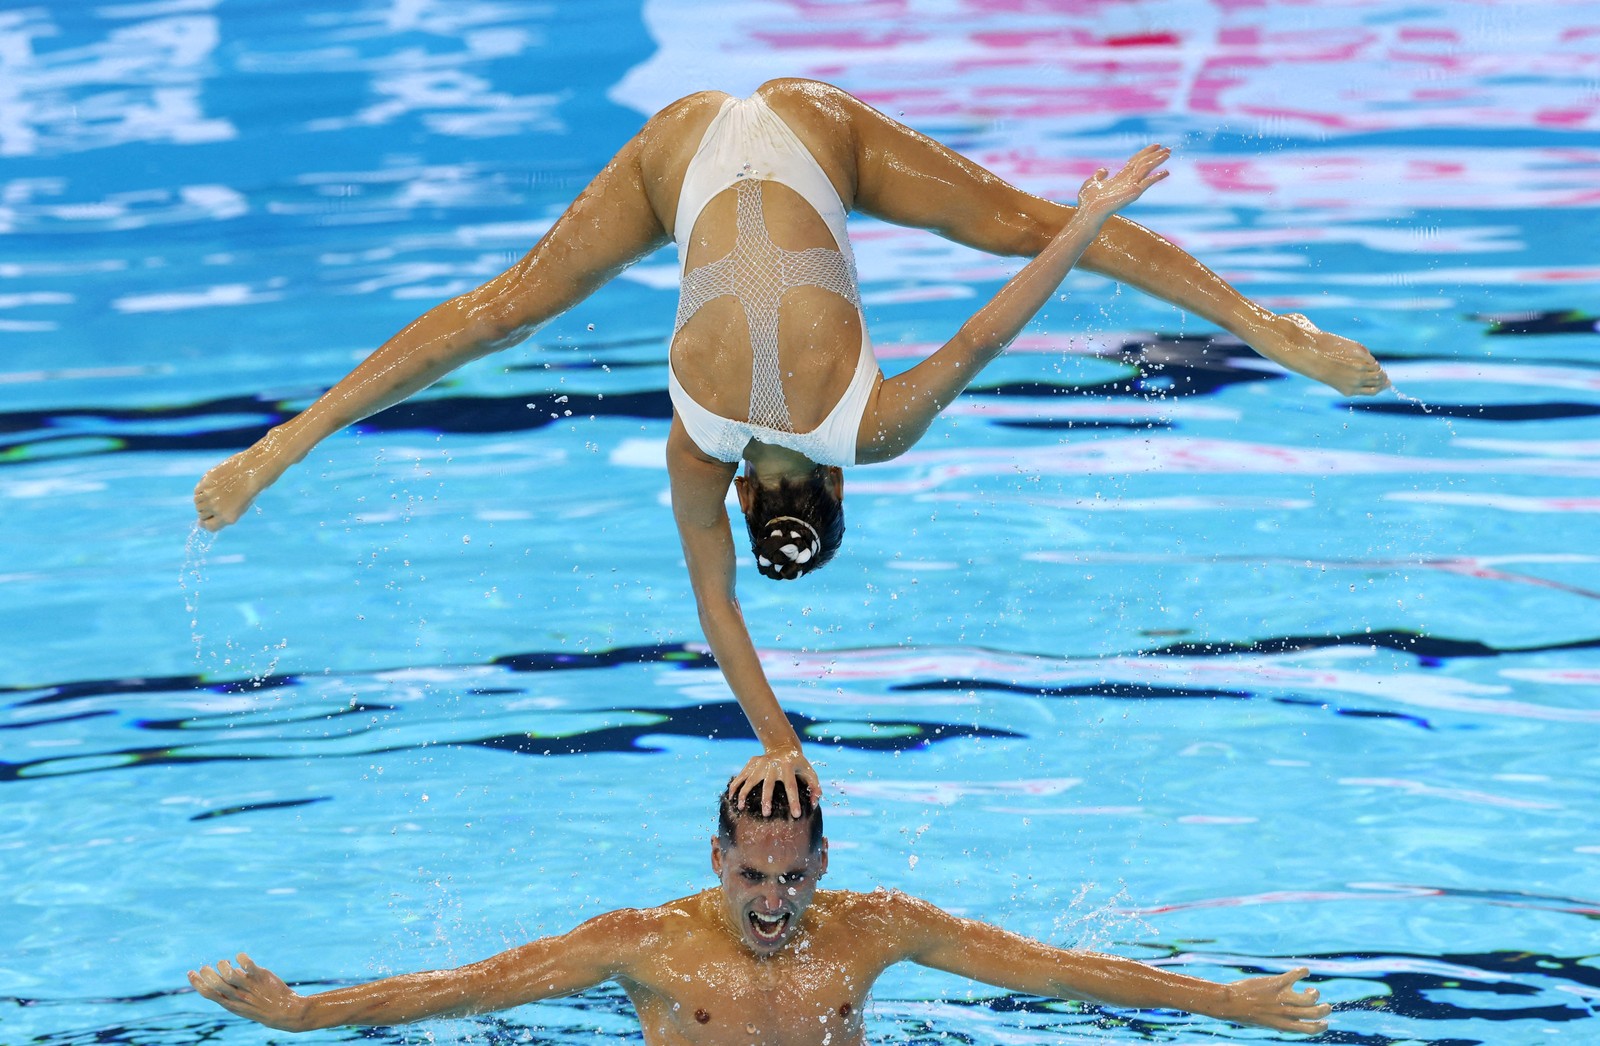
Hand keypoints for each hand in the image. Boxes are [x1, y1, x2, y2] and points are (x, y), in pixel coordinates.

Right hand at [188, 953, 307, 1030]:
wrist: (284, 1012)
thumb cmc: (260, 1007)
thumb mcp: (241, 1006)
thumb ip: (231, 992)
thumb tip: (225, 971)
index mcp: (230, 1004)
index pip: (208, 994)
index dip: (197, 983)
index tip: (190, 972)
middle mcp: (238, 996)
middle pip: (216, 983)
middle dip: (207, 972)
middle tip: (206, 967)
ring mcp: (249, 987)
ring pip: (230, 974)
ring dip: (223, 965)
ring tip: (225, 963)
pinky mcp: (260, 977)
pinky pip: (247, 965)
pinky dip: (241, 958)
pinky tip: (240, 957)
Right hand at [193, 432, 292, 531]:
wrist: (254, 470)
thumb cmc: (249, 490)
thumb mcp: (239, 508)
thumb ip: (221, 516)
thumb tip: (199, 524)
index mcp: (228, 518)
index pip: (208, 526)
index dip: (206, 523)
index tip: (206, 518)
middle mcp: (217, 509)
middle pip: (201, 514)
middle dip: (206, 510)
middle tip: (217, 499)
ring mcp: (210, 496)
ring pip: (197, 503)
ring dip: (203, 499)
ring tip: (217, 491)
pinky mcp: (206, 483)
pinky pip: (197, 491)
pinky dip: (202, 489)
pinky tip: (214, 484)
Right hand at [729, 748, 820, 817]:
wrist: (783, 746)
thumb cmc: (798, 765)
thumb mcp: (809, 772)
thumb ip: (815, 787)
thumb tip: (814, 803)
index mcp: (788, 766)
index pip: (792, 786)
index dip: (794, 801)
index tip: (796, 815)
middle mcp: (773, 764)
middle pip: (768, 784)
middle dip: (766, 799)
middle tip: (766, 814)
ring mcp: (760, 763)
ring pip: (749, 780)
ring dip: (744, 794)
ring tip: (741, 808)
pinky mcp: (751, 762)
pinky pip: (740, 776)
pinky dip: (735, 786)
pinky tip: (732, 798)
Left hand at [1075, 144, 1169, 215]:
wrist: (1088, 212)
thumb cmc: (1087, 201)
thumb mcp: (1091, 183)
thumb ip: (1099, 175)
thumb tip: (1105, 169)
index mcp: (1119, 178)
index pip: (1135, 162)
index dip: (1145, 153)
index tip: (1156, 145)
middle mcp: (1127, 182)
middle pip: (1143, 164)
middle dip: (1155, 156)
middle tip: (1168, 148)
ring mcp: (1131, 187)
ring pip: (1146, 169)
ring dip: (1157, 161)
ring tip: (1168, 153)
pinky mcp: (1133, 193)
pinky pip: (1147, 183)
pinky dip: (1156, 177)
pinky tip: (1166, 172)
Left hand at [1220, 967, 1329, 1034]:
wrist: (1229, 1003)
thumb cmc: (1244, 1015)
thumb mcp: (1264, 1025)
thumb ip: (1277, 1025)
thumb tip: (1285, 1029)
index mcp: (1284, 1025)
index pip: (1311, 1029)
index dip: (1322, 1026)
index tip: (1324, 1021)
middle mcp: (1286, 1012)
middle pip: (1316, 1012)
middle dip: (1325, 1009)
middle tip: (1323, 1004)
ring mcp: (1283, 997)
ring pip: (1311, 997)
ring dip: (1315, 992)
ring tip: (1309, 990)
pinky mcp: (1277, 983)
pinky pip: (1296, 975)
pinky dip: (1303, 971)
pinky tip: (1303, 971)